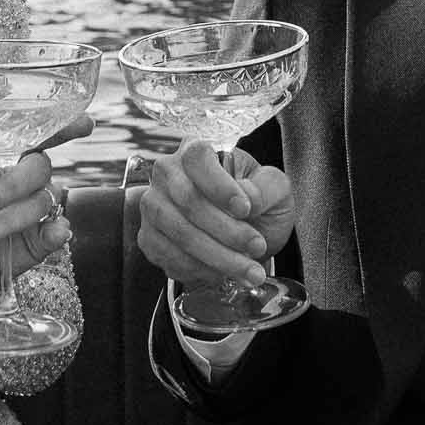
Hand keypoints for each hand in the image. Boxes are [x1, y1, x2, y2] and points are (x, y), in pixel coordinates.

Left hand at [0, 116, 90, 327]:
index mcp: (3, 157)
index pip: (38, 136)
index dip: (63, 127)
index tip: (84, 123)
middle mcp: (25, 181)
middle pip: (39, 168)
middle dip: (8, 188)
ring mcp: (34, 211)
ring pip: (42, 201)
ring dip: (8, 220)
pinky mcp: (38, 242)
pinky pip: (57, 232)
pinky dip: (56, 233)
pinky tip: (50, 235)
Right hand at [137, 139, 295, 288]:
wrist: (245, 232)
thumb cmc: (257, 202)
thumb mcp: (274, 188)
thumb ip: (264, 188)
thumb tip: (245, 197)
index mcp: (196, 150)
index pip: (196, 159)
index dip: (219, 185)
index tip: (245, 209)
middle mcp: (167, 174)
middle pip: (187, 200)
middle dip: (226, 230)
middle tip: (256, 246)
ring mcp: (154, 206)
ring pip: (180, 233)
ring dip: (218, 257)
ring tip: (249, 270)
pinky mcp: (150, 238)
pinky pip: (170, 257)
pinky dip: (201, 270)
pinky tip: (224, 273)